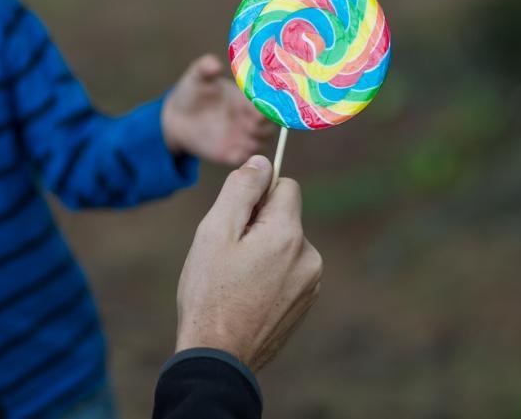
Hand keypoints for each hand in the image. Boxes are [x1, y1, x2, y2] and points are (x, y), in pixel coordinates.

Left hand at [162, 54, 274, 166]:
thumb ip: (205, 69)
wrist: (177, 118)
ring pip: (262, 144)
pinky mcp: (233, 153)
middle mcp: (250, 119)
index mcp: (248, 99)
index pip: (268, 103)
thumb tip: (214, 64)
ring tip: (243, 137)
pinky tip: (233, 151)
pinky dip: (244, 156)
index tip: (259, 107)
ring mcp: (243, 137)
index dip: (267, 105)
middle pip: (270, 126)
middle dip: (264, 126)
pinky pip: (245, 158)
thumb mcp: (197, 78)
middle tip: (251, 122)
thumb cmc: (192, 92)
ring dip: (256, 142)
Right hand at [175, 155, 322, 371]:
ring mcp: (310, 283)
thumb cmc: (209, 292)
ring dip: (264, 251)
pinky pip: (288, 270)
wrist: (218, 358)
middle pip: (285, 216)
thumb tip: (262, 161)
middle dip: (258, 225)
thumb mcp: (215, 231)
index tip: (235, 219)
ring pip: (285, 244)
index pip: (285, 185)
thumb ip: (241, 189)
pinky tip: (246, 295)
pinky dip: (270, 274)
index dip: (256, 195)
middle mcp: (309, 256)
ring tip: (235, 279)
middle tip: (228, 255)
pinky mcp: (305, 302)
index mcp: (289, 234)